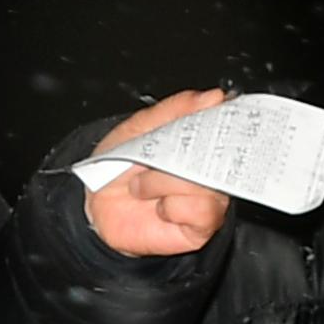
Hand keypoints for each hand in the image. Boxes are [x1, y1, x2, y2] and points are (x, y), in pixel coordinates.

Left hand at [84, 86, 232, 255]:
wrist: (95, 205)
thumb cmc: (117, 167)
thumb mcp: (139, 128)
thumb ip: (174, 110)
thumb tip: (212, 97)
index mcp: (200, 143)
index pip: (228, 127)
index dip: (221, 121)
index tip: (211, 113)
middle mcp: (210, 170)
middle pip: (216, 155)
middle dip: (177, 155)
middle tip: (150, 160)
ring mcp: (209, 199)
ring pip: (203, 183)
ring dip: (163, 183)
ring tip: (142, 186)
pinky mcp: (202, 226)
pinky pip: (200, 210)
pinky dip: (171, 207)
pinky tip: (158, 208)